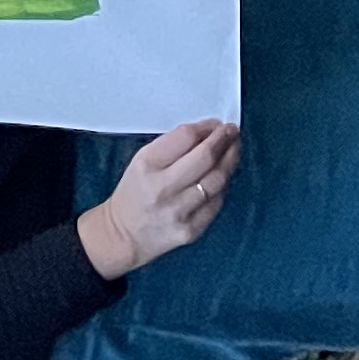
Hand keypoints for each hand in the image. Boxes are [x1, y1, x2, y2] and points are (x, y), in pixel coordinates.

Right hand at [77, 121, 237, 275]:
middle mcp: (163, 189)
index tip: (216, 123)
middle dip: (224, 140)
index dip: (206, 128)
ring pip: (216, 180)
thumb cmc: (134, 192)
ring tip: (235, 148)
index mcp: (147, 165)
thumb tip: (207, 132)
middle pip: (204, 158)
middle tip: (232, 131)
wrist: (123, 236)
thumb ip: (172, 146)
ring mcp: (179, 212)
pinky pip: (216, 203)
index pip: (185, 138)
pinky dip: (223, 186)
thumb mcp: (142, 161)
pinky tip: (224, 175)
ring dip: (230, 160)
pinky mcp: (191, 231)